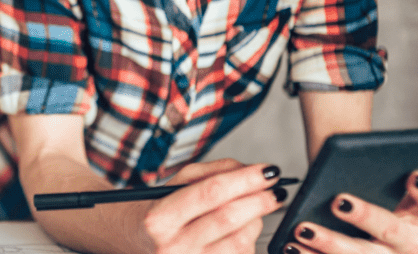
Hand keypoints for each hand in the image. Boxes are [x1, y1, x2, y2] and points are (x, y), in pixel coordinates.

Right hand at [142, 159, 288, 253]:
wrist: (140, 244)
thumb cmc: (162, 211)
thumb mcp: (178, 183)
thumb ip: (214, 172)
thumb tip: (253, 171)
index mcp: (161, 218)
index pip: (211, 193)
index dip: (245, 180)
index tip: (269, 170)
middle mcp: (172, 247)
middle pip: (229, 219)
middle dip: (259, 200)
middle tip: (277, 189)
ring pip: (240, 241)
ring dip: (256, 221)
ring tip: (254, 209)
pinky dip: (249, 239)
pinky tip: (241, 229)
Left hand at [281, 170, 417, 253]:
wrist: (360, 231)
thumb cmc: (367, 200)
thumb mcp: (374, 189)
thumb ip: (368, 175)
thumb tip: (341, 155)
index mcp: (417, 216)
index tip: (413, 174)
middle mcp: (408, 242)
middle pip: (390, 229)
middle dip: (364, 215)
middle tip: (338, 201)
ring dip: (330, 243)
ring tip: (304, 229)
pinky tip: (293, 246)